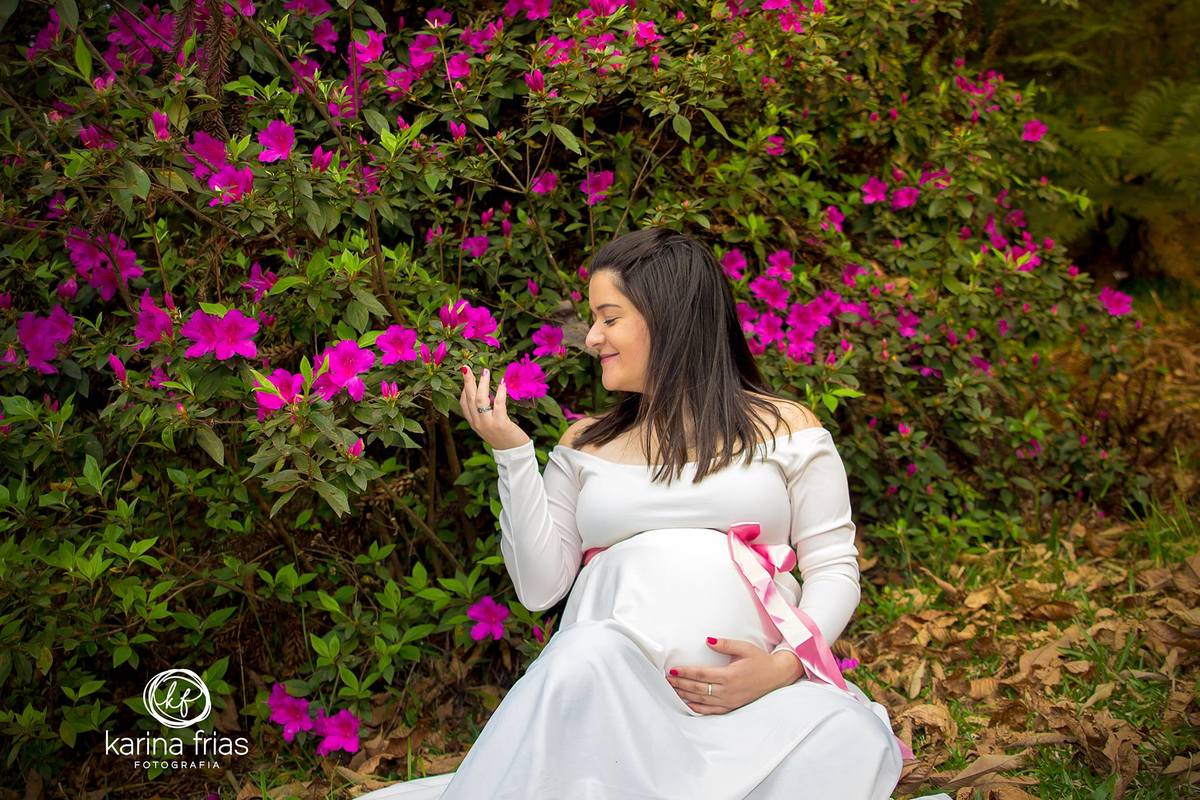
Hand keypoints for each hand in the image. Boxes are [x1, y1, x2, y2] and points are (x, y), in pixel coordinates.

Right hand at [459, 365, 530, 450]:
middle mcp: (477, 423)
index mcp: (473, 423)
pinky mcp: (500, 424)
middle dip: (468, 381)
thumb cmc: (503, 437)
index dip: (464, 389)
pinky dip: (500, 393)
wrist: (513, 452)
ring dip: (482, 384)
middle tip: (467, 367)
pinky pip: (498, 404)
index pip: (463, 403)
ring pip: (480, 400)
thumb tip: (484, 394)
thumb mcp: (488, 426)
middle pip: (469, 398)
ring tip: (485, 372)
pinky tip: (502, 384)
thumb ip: (483, 413)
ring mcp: (487, 424)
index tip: (467, 375)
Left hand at [666, 638, 797, 714]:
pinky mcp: (732, 706)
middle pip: (698, 688)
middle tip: (666, 680)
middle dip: (680, 684)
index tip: (672, 670)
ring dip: (685, 695)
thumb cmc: (760, 660)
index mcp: (729, 675)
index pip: (701, 674)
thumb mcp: (744, 648)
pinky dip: (698, 708)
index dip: (685, 673)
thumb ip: (725, 644)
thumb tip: (708, 640)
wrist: (777, 676)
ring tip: (672, 690)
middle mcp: (728, 690)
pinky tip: (688, 704)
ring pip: (702, 700)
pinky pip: (712, 710)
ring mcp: (730, 701)